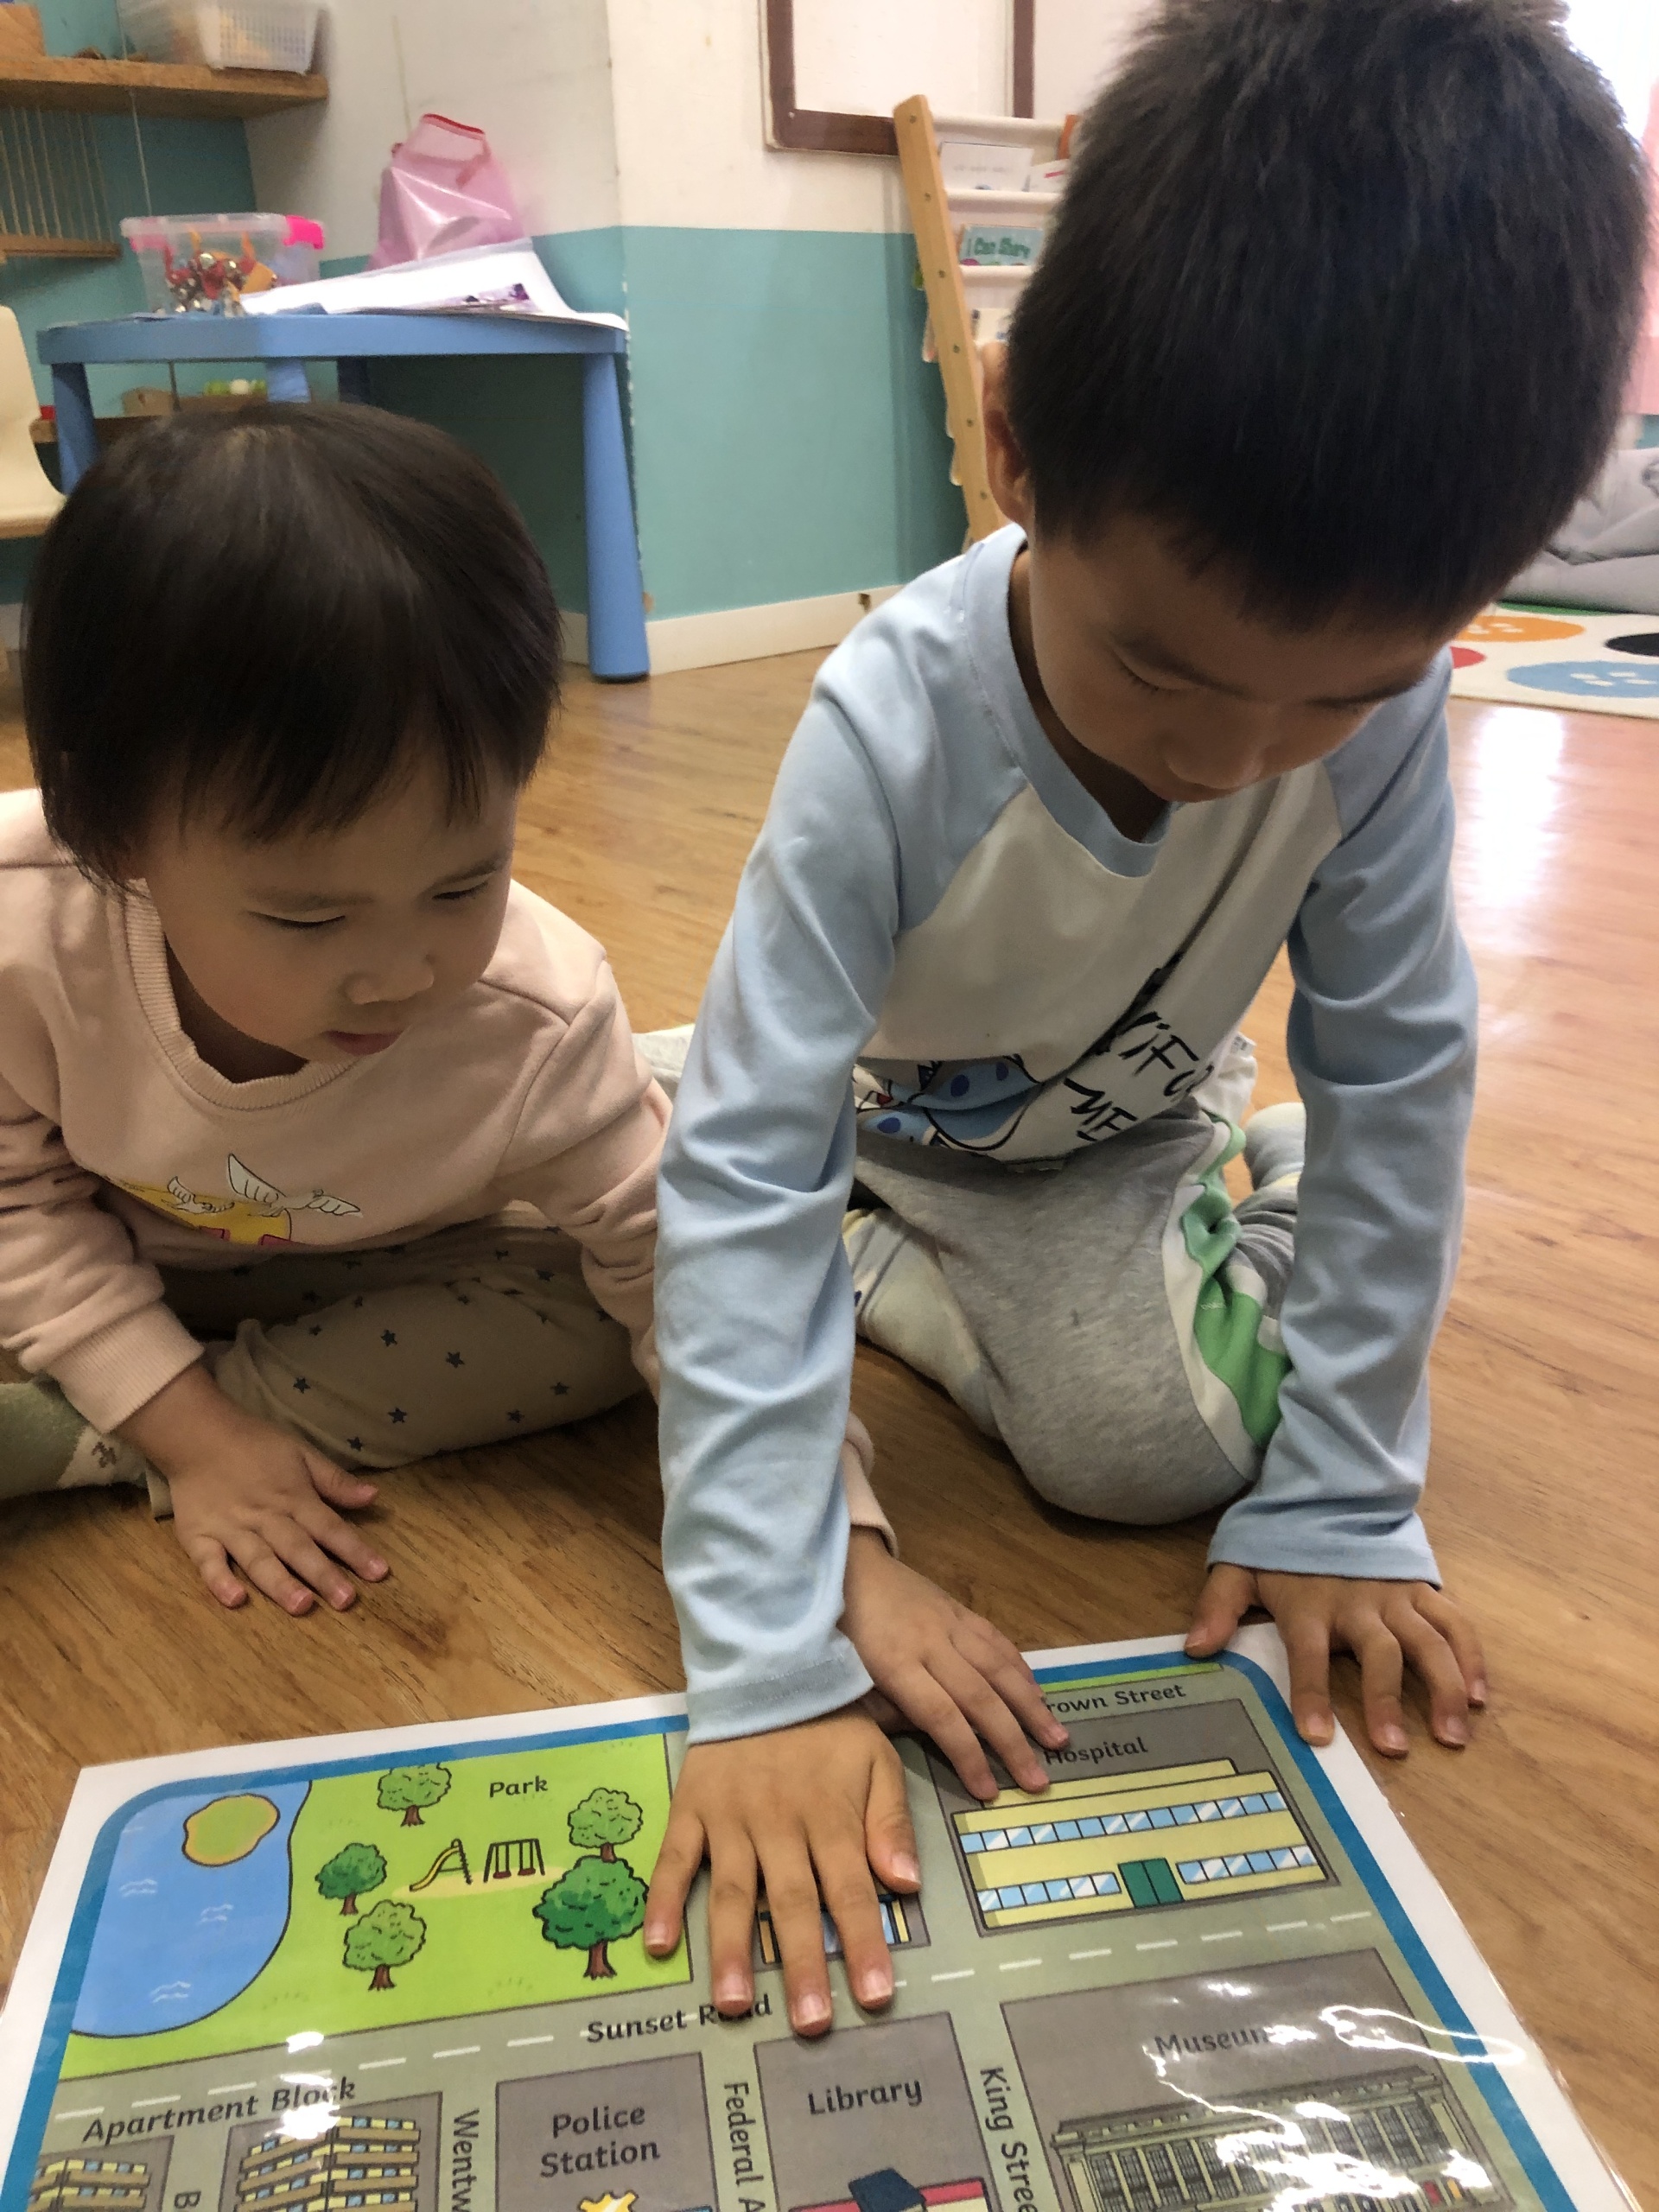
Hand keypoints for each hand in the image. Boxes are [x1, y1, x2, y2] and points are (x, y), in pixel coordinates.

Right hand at [119, 1363, 387, 1614]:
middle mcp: (265, 1517)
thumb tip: (373, 1497)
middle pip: (298, 1548)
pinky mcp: (198, 1537)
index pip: (330, 1527)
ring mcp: (231, 1529)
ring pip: (259, 1560)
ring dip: (280, 1583)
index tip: (379, 1573)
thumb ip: (334, 1481)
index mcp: (294, 1498)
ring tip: (300, 1606)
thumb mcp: (301, 1454)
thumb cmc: (255, 1445)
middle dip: (323, 1575)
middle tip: (346, 1601)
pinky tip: (235, 1600)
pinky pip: (208, 1563)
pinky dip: (220, 1581)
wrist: (197, 1433)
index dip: (355, 1550)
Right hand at [643, 1707, 918, 2037]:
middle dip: (803, 1965)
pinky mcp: (691, 1808)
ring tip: (733, 2005)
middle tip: (809, 2023)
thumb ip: (889, 1822)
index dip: (864, 1943)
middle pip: (794, 1902)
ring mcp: (730, 1819)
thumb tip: (905, 1885)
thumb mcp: (876, 1761)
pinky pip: (675, 1858)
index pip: (852, 1890)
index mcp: (829, 1816)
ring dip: (733, 1949)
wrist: (765, 1667)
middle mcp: (779, 1824)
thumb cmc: (829, 1724)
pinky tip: (659, 1945)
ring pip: (734, 1891)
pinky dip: (665, 1899)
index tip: (874, 1997)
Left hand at [842, 1528, 1066, 1797]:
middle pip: (979, 1696)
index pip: (940, 1716)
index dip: (968, 1754)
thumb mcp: (841, 1674)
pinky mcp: (958, 1608)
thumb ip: (879, 1710)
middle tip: (1038, 1780)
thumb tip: (918, 1738)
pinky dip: (1021, 1668)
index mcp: (895, 1663)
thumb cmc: (836, 1627)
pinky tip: (1038, 1693)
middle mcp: (931, 1643)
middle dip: (1012, 1742)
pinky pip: (996, 1639)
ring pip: (999, 1667)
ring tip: (1057, 1739)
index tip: (989, 1791)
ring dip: (1032, 1706)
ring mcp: (949, 1622)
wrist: (844, 1563)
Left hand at [1186, 1564, 1486, 1756]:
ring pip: (1428, 1643)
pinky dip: (1472, 1658)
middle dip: (1385, 1701)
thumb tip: (1194, 1649)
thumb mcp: (1240, 1567)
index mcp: (1310, 1605)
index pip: (1308, 1654)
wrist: (1330, 1493)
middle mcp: (1359, 1604)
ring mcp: (1397, 1597)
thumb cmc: (1283, 1544)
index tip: (1316, 1736)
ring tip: (1452, 1735)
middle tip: (1394, 1748)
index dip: (1311, 1693)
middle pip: (1379, 1654)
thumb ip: (1218, 1607)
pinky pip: (1455, 1624)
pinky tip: (1480, 1697)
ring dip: (1445, 1688)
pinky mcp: (1424, 1591)